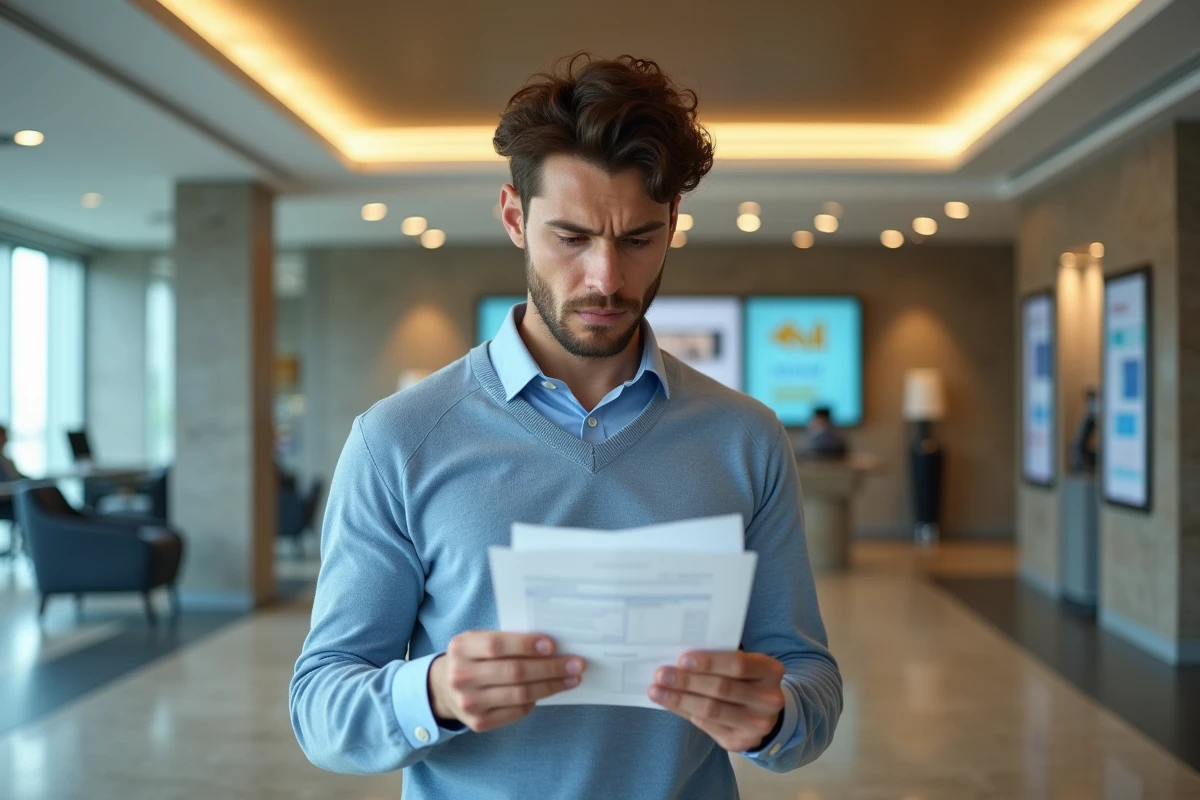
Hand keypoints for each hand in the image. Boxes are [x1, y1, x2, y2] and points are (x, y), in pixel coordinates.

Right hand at [428, 632, 584, 732]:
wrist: (442, 687)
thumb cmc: (472, 657)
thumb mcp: (478, 640)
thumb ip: (506, 640)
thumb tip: (550, 644)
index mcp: (461, 648)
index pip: (496, 645)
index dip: (526, 645)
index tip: (552, 645)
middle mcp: (461, 676)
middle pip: (513, 672)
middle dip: (549, 668)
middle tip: (575, 664)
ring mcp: (469, 703)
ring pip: (519, 694)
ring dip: (551, 686)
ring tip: (572, 678)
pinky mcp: (478, 723)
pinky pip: (516, 711)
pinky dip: (536, 700)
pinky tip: (549, 690)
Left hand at [648, 650, 784, 751]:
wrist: (764, 713)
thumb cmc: (745, 680)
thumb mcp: (743, 665)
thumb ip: (718, 661)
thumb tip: (677, 659)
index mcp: (769, 671)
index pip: (738, 665)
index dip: (709, 662)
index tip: (681, 659)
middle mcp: (768, 699)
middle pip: (722, 688)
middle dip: (687, 681)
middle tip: (661, 674)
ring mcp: (758, 724)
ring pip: (712, 710)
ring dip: (680, 699)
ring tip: (657, 690)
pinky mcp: (742, 741)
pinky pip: (707, 725)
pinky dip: (685, 711)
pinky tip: (669, 703)